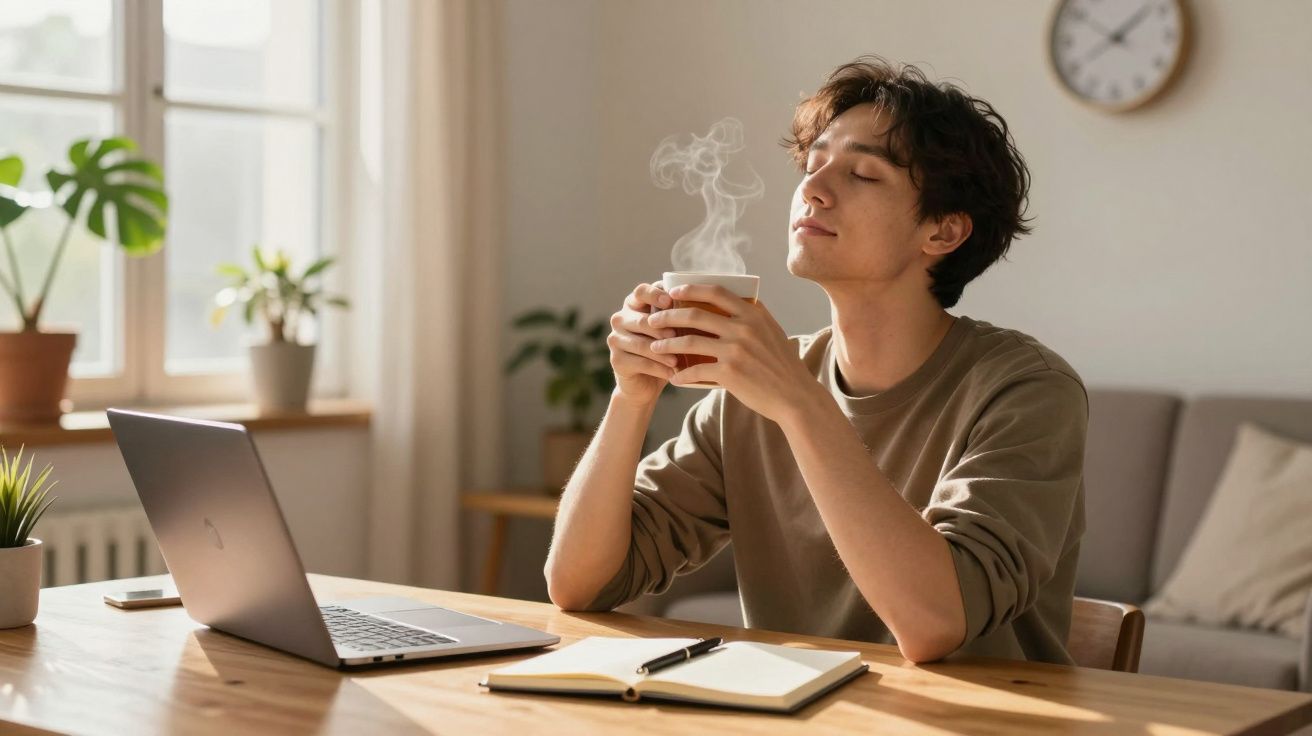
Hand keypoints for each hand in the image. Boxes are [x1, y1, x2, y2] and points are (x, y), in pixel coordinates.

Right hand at [607, 282, 678, 405]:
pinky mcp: (616, 360)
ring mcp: (615, 339)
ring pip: (642, 344)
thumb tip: (704, 302)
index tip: (671, 301)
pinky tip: (672, 373)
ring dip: (663, 353)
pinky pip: (640, 363)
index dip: (655, 294)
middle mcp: (620, 319)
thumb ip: (678, 314)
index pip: (640, 292)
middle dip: (664, 330)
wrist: (646, 382)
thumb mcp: (672, 329)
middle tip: (682, 338)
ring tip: (679, 360)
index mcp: (633, 304)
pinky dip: (658, 368)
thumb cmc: (664, 348)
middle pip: (642, 320)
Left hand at [648, 284, 817, 422]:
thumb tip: (732, 303)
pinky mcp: (730, 373)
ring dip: (667, 344)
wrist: (795, 396)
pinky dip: (681, 375)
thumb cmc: (782, 366)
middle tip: (653, 321)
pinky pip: (695, 371)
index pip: (716, 291)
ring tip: (654, 347)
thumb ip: (753, 317)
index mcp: (753, 314)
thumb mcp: (772, 332)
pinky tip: (673, 378)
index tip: (673, 292)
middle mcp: (744, 328)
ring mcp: (736, 350)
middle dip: (668, 316)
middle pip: (695, 314)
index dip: (691, 289)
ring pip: (690, 341)